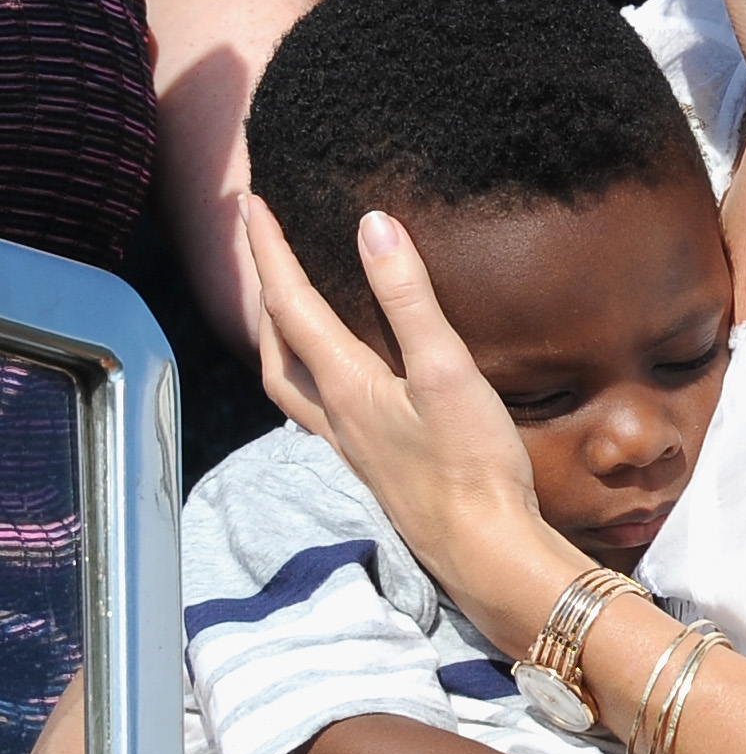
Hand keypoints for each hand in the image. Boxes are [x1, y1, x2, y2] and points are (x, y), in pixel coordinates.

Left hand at [244, 193, 582, 650]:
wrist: (483, 548)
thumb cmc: (471, 463)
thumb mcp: (446, 368)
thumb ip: (408, 296)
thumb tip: (372, 224)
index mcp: (346, 386)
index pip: (292, 305)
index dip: (270, 252)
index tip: (253, 205)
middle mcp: (334, 415)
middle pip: (275, 346)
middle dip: (263, 290)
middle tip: (261, 245)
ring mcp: (350, 444)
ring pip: (288, 383)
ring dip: (276, 337)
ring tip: (282, 306)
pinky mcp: (373, 463)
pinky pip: (316, 408)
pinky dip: (308, 374)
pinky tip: (337, 376)